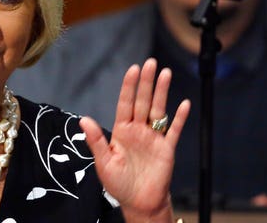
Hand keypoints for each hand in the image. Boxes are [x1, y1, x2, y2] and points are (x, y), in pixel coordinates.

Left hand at [79, 58, 189, 221]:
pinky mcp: (167, 149)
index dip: (129, 87)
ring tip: (165, 73)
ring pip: (158, 110)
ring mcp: (153, 138)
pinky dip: (179, 118)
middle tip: (151, 63)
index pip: (125, 104)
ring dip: (162, 92)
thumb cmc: (118, 184)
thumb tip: (84, 120)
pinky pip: (174, 131)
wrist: (139, 202)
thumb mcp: (103, 163)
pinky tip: (183, 104)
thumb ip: (96, 141)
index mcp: (121, 131)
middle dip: (146, 82)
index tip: (133, 69)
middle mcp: (138, 130)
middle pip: (143, 101)